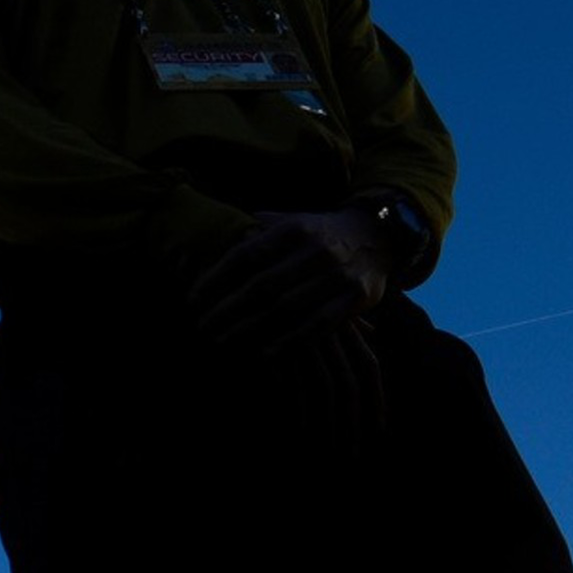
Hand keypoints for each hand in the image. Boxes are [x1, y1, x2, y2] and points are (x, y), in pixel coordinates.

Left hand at [188, 207, 398, 353]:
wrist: (379, 236)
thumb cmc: (321, 234)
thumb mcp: (293, 221)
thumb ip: (261, 228)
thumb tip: (228, 231)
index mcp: (294, 229)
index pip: (246, 255)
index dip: (216, 278)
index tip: (193, 299)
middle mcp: (316, 250)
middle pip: (262, 286)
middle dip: (227, 309)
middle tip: (203, 326)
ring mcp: (338, 275)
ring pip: (287, 308)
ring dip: (251, 328)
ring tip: (225, 340)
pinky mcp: (357, 297)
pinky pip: (318, 324)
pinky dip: (290, 340)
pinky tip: (265, 351)